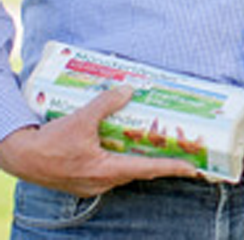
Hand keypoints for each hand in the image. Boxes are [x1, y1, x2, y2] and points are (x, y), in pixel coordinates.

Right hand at [0, 86, 196, 196]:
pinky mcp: (83, 180)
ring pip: (124, 171)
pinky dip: (122, 159)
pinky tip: (125, 145)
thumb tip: (129, 89)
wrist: (19, 156)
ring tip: (158, 146)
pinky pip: (110, 170)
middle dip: (161, 162)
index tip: (193, 169)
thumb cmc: (49, 142)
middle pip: (139, 171)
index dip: (171, 168)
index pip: (147, 170)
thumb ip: (106, 103)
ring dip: (140, 160)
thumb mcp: (80, 118)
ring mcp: (92, 184)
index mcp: (105, 171)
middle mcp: (102, 182)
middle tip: (181, 152)